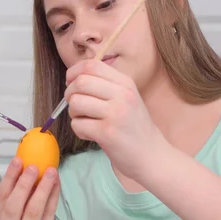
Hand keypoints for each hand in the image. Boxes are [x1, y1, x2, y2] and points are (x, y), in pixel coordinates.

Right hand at [0, 157, 66, 219]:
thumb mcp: (16, 219)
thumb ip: (18, 198)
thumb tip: (28, 165)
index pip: (0, 198)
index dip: (9, 177)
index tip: (18, 160)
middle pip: (13, 206)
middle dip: (24, 183)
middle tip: (34, 166)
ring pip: (33, 211)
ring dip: (42, 188)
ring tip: (50, 172)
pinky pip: (48, 215)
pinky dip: (53, 197)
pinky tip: (57, 184)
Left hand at [65, 59, 166, 179]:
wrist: (151, 154)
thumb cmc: (133, 127)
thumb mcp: (126, 98)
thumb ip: (104, 86)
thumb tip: (73, 78)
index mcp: (126, 83)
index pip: (91, 65)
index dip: (74, 72)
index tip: (71, 83)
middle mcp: (122, 95)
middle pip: (80, 82)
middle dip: (69, 94)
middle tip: (76, 106)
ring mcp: (115, 114)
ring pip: (76, 102)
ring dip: (73, 113)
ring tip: (85, 120)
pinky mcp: (107, 133)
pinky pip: (77, 124)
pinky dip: (79, 130)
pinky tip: (91, 134)